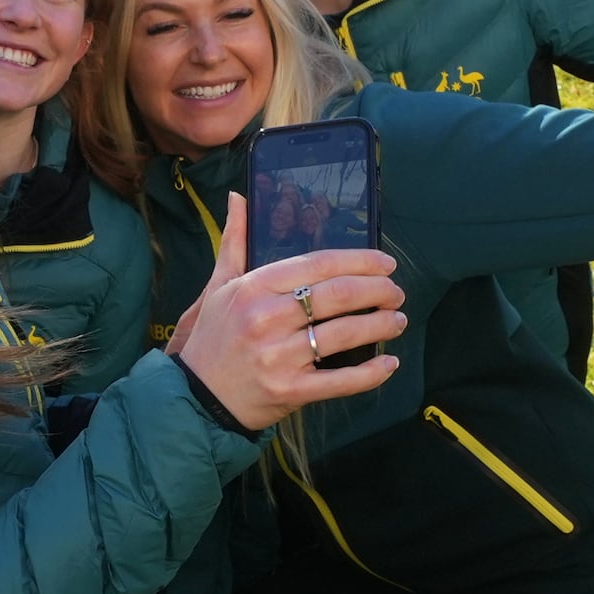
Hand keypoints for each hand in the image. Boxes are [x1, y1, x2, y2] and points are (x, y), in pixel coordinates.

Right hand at [164, 194, 406, 429]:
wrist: (197, 395)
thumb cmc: (213, 337)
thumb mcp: (218, 286)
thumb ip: (234, 240)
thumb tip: (238, 197)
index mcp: (254, 288)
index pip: (319, 264)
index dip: (360, 261)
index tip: (386, 263)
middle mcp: (267, 318)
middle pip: (339, 295)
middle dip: (379, 290)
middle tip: (396, 292)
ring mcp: (280, 356)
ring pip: (346, 333)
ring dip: (382, 325)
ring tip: (397, 320)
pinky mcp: (290, 390)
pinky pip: (341, 380)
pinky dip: (371, 372)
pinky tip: (388, 363)